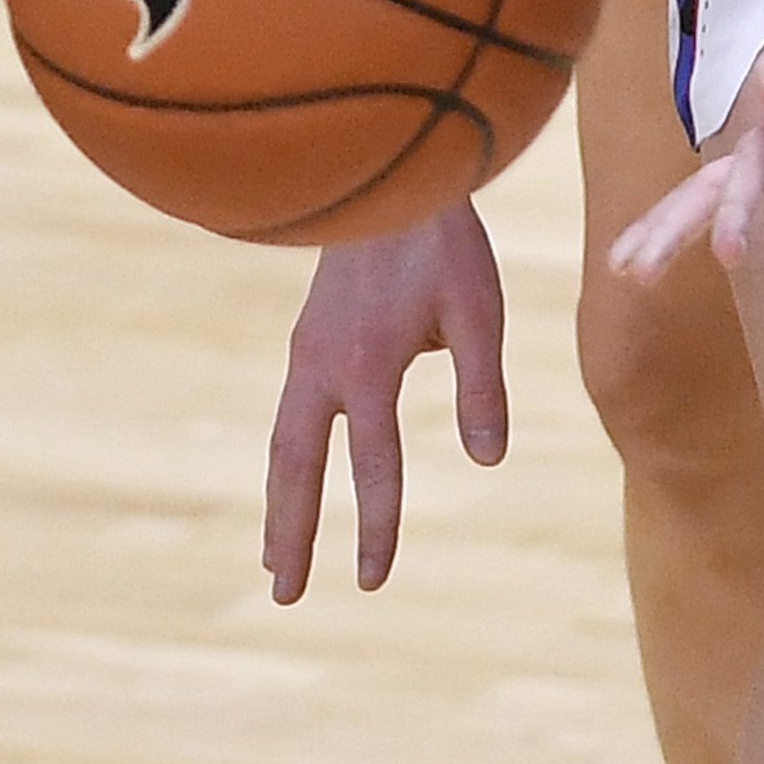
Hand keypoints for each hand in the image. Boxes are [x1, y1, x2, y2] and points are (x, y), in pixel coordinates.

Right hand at [259, 201, 509, 599]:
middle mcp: (325, 364)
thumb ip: (481, 386)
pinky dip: (285, 460)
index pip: (372, 465)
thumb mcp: (479, 310)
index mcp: (370, 365)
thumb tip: (487, 462)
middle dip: (291, 532)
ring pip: (282, 443)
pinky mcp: (309, 334)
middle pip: (295, 467)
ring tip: (276, 559)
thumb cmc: (445, 241)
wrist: (392, 168)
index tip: (372, 580)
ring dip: (279, 503)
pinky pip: (289, 412)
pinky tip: (293, 481)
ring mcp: (308, 349)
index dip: (375, 526)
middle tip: (284, 595)